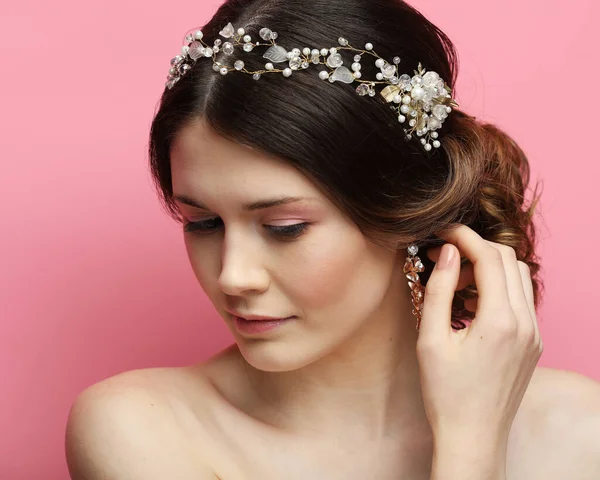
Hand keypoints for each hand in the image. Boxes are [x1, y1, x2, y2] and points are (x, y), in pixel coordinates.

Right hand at [416, 225, 542, 472]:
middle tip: (442, 256)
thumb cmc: (446, 393)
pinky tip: (472, 304)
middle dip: (475, 248)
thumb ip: (440, 290)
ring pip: (520, 277)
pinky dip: (499, 288)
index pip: (489, 257)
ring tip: (457, 281)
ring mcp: (535, 334)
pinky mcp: (534, 344)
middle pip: (509, 260)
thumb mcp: (431, 339)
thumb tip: (449, 252)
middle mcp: (526, 323)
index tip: (440, 232)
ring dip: (490, 267)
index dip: (463, 236)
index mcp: (500, 321)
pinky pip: (522, 300)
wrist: (473, 437)